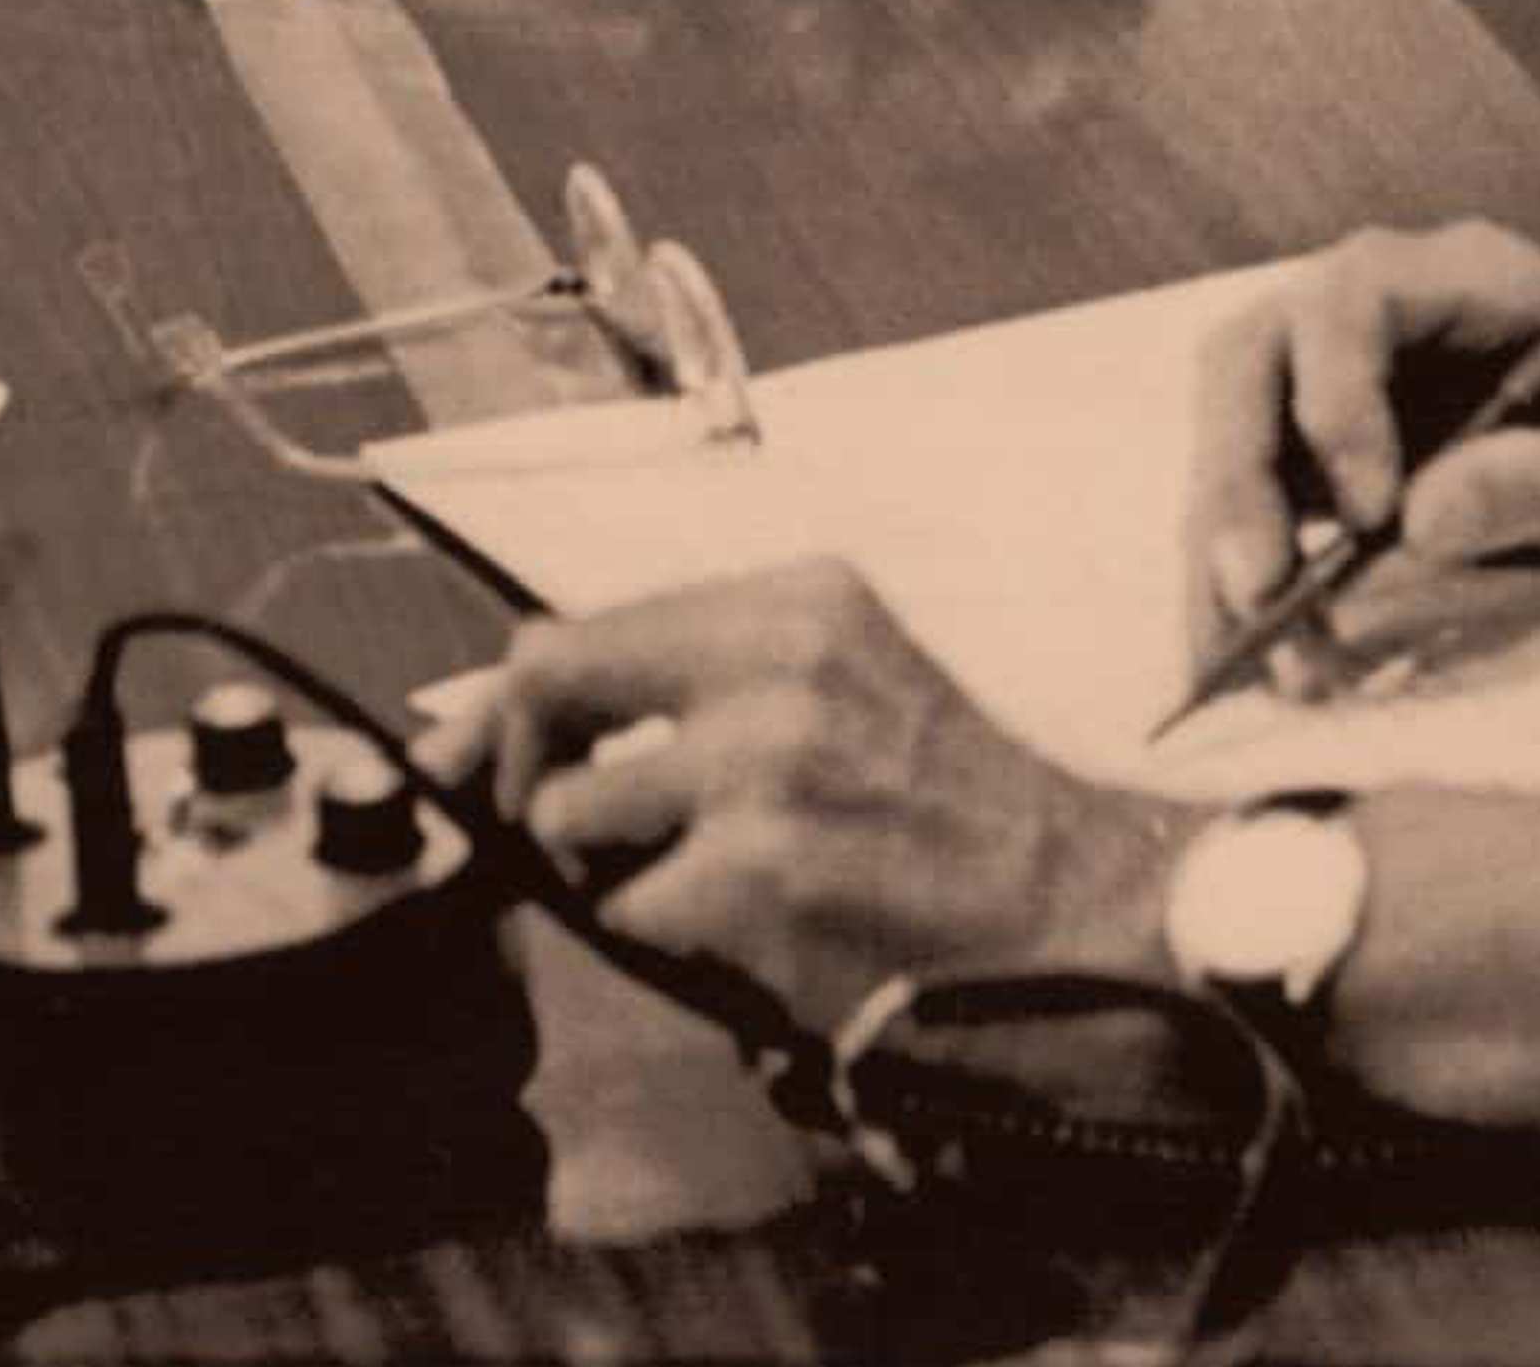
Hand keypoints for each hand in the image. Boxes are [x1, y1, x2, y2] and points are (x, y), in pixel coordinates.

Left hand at [419, 561, 1180, 1027]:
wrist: (1064, 902)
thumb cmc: (944, 807)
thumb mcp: (841, 685)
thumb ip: (705, 684)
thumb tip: (507, 721)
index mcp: (798, 598)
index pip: (586, 626)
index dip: (510, 705)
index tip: (476, 760)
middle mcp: (778, 655)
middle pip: (547, 675)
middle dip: (517, 767)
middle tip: (550, 830)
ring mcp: (765, 761)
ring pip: (572, 817)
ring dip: (606, 874)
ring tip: (694, 887)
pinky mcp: (760, 870)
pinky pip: (627, 914)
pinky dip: (665, 941)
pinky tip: (746, 934)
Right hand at [1183, 221, 1539, 694]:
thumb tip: (1419, 530)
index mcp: (1456, 274)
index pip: (1352, 298)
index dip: (1339, 396)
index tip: (1371, 513)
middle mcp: (1367, 308)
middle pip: (1251, 358)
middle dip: (1239, 476)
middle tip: (1261, 594)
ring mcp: (1324, 376)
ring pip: (1226, 434)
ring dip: (1221, 546)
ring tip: (1246, 660)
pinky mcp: (1305, 450)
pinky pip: (1238, 503)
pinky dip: (1226, 582)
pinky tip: (1236, 662)